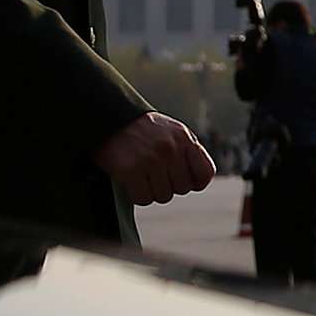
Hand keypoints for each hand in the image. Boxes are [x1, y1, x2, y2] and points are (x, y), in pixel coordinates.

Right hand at [93, 112, 216, 204]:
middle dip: (169, 185)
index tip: (184, 181)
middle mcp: (170, 149)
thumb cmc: (142, 130)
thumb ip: (187, 152)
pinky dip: (137, 195)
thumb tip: (198, 182)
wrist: (109, 117)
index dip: (196, 182)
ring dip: (152, 190)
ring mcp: (151, 160)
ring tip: (142, 175)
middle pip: (182, 189)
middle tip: (154, 173)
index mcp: (184, 139)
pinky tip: (131, 181)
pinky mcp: (131, 170)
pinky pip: (143, 199)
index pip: (205, 173)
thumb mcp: (172, 132)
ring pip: (163, 196)